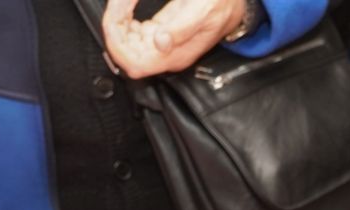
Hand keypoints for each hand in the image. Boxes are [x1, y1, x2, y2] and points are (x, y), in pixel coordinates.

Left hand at [103, 0, 248, 78]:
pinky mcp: (158, 34)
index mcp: (175, 56)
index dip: (119, 44)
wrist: (233, 3)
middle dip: (116, 28)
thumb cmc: (222, 5)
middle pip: (125, 53)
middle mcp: (165, 55)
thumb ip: (181, 30)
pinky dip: (124, 19)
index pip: (134, 64)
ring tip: (122, 3)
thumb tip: (159, 44)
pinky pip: (132, 32)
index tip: (116, 19)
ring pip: (125, 42)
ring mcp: (160, 45)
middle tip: (120, 5)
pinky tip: (126, 6)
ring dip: (118, 22)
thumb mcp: (203, 12)